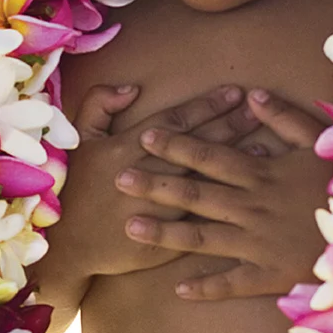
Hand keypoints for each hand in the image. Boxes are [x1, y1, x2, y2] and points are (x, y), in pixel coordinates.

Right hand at [42, 83, 266, 280]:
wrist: (66, 243)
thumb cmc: (72, 186)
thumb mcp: (78, 138)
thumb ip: (100, 105)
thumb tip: (131, 88)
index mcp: (126, 149)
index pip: (175, 123)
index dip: (206, 107)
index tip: (235, 93)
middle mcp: (147, 176)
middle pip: (198, 148)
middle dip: (231, 126)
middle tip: (261, 110)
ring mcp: (159, 208)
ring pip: (205, 181)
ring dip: (236, 164)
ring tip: (266, 145)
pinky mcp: (166, 237)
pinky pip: (202, 218)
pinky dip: (225, 204)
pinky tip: (248, 192)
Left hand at [116, 88, 332, 299]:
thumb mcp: (324, 142)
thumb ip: (286, 119)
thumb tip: (252, 95)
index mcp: (263, 174)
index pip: (209, 156)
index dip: (176, 145)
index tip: (144, 135)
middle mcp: (254, 207)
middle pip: (195, 194)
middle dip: (155, 185)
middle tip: (118, 178)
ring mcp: (260, 242)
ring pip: (203, 237)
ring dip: (165, 232)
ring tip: (131, 226)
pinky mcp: (273, 274)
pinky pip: (234, 283)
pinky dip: (207, 287)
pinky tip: (177, 288)